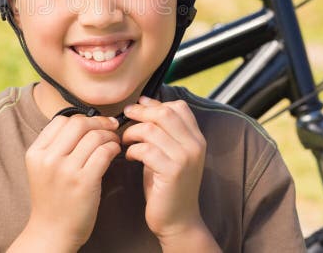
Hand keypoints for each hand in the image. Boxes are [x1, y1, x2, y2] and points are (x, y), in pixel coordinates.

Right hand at [9, 114, 120, 251]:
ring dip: (109, 135)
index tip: (95, 124)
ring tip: (114, 141)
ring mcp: (66, 171)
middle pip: (79, 124)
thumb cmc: (52, 199)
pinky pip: (104, 153)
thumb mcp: (42, 168)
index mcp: (36, 152)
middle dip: (99, 122)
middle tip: (110, 127)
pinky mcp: (84, 182)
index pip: (61, 120)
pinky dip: (113, 148)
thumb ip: (55, 146)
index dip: (82, 118)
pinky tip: (115, 152)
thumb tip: (84, 123)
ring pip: (94, 137)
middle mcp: (48, 159)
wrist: (52, 232)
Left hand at [122, 96, 213, 247]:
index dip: (155, 103)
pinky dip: (132, 150)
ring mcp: (185, 158)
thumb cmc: (167, 184)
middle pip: (165, 113)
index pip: (179, 106)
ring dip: (132, 132)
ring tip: (125, 140)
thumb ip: (163, 131)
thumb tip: (144, 103)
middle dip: (141, 112)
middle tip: (126, 117)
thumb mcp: (169, 152)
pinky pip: (146, 150)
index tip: (138, 106)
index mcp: (197, 138)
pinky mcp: (172, 172)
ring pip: (152, 130)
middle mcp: (195, 145)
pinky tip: (129, 156)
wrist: (178, 220)